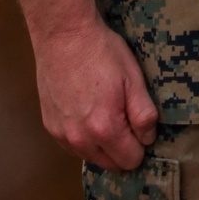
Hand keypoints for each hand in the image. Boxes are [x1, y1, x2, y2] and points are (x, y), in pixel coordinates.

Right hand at [33, 16, 157, 169]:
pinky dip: (84, 137)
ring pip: (90, 157)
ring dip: (102, 145)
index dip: (141, 144)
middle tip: (126, 118)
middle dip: (123, 149)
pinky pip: (73, 146)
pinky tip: (88, 113)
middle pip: (110, 164)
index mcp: (104, 129)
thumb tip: (147, 139)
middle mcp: (80, 139)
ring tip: (106, 113)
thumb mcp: (133, 78)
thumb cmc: (102, 52)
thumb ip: (144, 115)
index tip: (141, 125)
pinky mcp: (50, 126)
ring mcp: (62, 134)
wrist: (65, 35)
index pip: (130, 161)